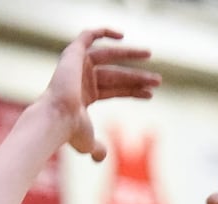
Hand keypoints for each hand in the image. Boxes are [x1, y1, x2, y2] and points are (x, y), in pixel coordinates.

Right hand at [41, 28, 159, 162]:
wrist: (58, 119)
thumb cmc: (71, 133)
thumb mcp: (88, 143)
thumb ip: (96, 148)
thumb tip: (100, 157)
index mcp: (84, 96)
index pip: (115, 90)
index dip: (133, 91)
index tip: (152, 93)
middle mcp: (80, 78)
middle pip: (116, 75)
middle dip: (138, 78)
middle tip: (159, 81)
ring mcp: (76, 65)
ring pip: (108, 57)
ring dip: (130, 55)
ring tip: (150, 54)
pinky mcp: (73, 53)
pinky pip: (88, 35)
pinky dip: (103, 32)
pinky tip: (122, 35)